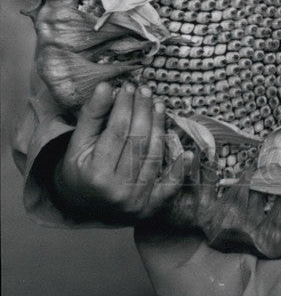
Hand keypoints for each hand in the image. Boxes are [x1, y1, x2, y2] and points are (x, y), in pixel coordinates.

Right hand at [54, 81, 190, 222]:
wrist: (81, 205)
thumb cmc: (80, 168)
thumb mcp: (77, 142)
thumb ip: (92, 115)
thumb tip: (106, 86)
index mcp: (95, 174)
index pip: (117, 131)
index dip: (124, 105)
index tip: (127, 87)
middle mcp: (116, 191)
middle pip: (137, 141)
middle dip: (143, 111)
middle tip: (145, 91)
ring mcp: (136, 202)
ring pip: (153, 156)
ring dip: (159, 127)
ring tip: (158, 105)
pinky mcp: (150, 208)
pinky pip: (169, 188)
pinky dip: (179, 170)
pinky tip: (188, 152)